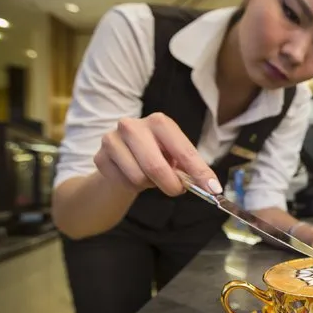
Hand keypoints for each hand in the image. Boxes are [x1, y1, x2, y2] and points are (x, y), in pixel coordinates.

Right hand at [94, 113, 222, 196]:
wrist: (121, 159)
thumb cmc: (156, 155)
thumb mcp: (176, 157)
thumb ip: (191, 168)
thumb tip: (212, 187)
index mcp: (159, 122)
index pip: (183, 150)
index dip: (199, 172)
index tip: (213, 189)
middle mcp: (133, 125)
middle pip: (156, 167)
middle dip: (171, 185)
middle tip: (177, 191)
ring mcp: (112, 139)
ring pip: (139, 178)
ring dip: (151, 185)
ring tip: (151, 177)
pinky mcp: (99, 157)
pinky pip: (123, 183)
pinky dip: (133, 187)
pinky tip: (133, 176)